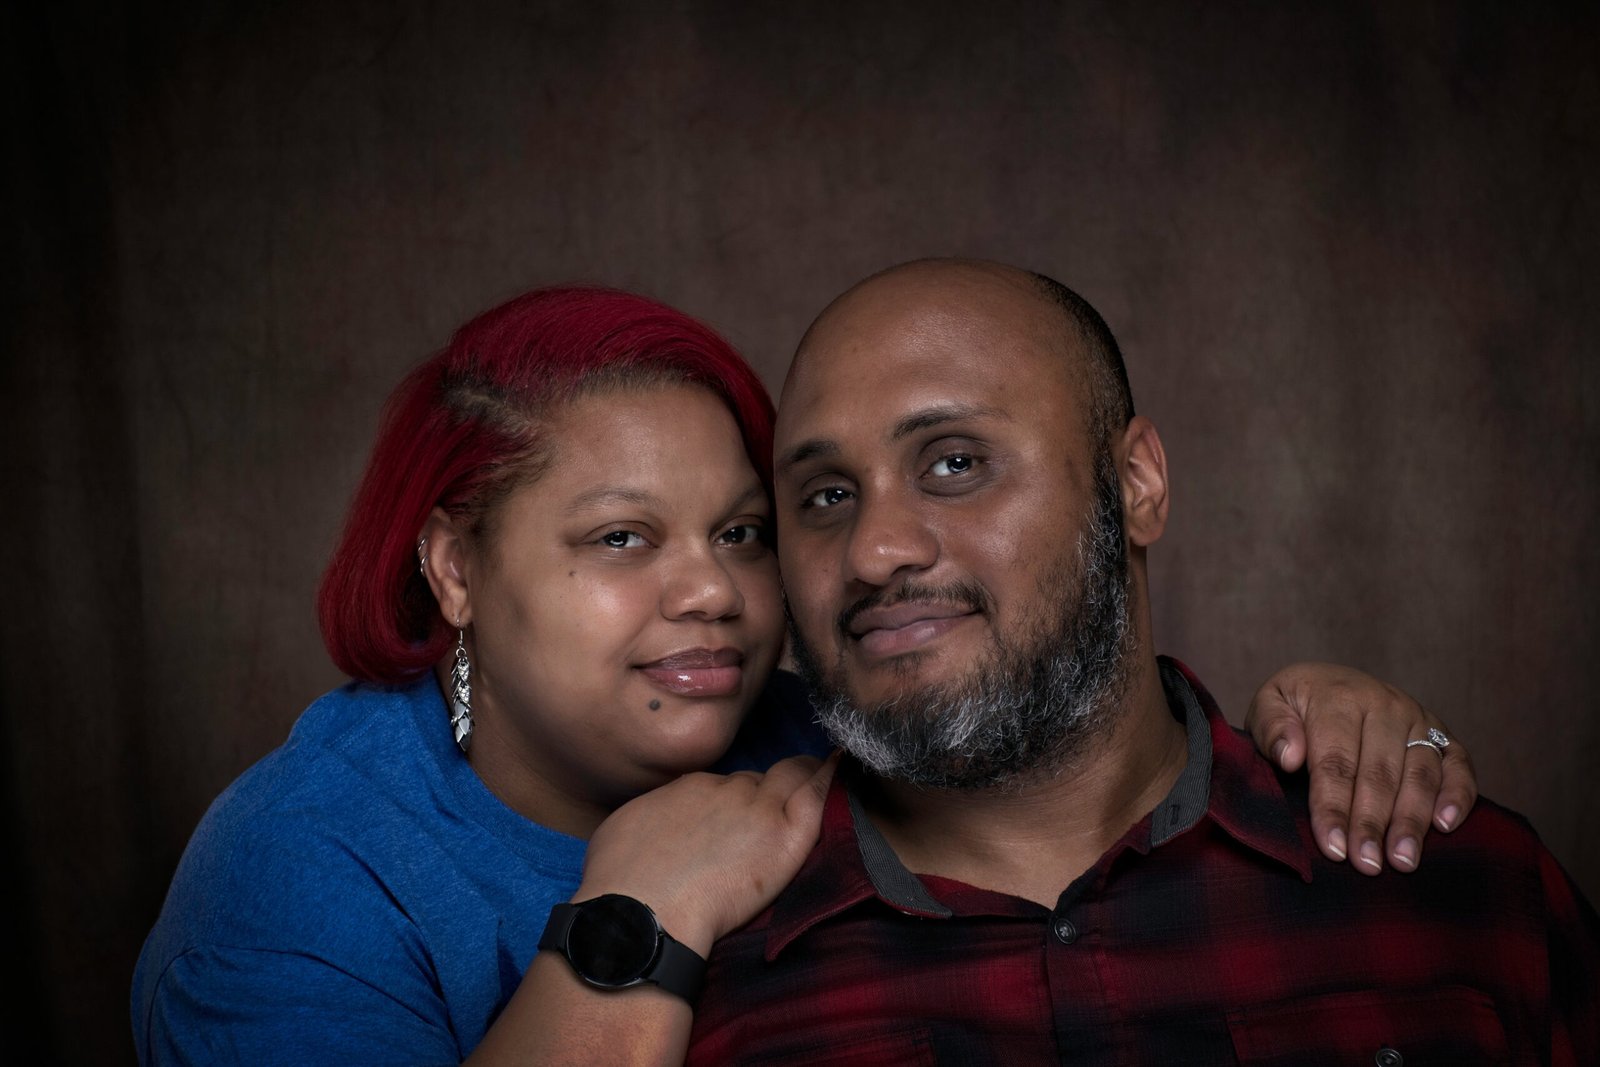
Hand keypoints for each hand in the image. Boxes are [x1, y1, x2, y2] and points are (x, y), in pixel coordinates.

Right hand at [574, 753, 839, 954]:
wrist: (643, 910)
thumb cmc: (621, 880)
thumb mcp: (625, 829)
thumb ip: (654, 817)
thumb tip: (658, 822)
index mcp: (691, 788)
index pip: (724, 786)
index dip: (733, 800)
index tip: (736, 816)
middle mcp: (726, 789)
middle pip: (756, 781)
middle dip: (765, 790)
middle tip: (773, 807)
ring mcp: (758, 809)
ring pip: (788, 779)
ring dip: (800, 777)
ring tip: (817, 774)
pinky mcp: (784, 836)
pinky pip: (815, 796)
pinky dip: (828, 777)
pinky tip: (840, 766)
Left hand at [1245, 663, 1476, 875]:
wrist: (1328, 682)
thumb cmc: (1295, 706)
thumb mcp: (1269, 703)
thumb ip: (1271, 727)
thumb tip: (1290, 757)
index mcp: (1339, 697)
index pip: (1336, 762)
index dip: (1334, 807)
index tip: (1332, 847)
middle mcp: (1385, 705)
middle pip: (1380, 773)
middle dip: (1372, 823)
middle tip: (1367, 864)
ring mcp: (1418, 718)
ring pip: (1420, 773)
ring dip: (1412, 820)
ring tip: (1403, 860)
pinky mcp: (1442, 733)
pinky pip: (1458, 764)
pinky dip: (1458, 794)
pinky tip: (1445, 826)